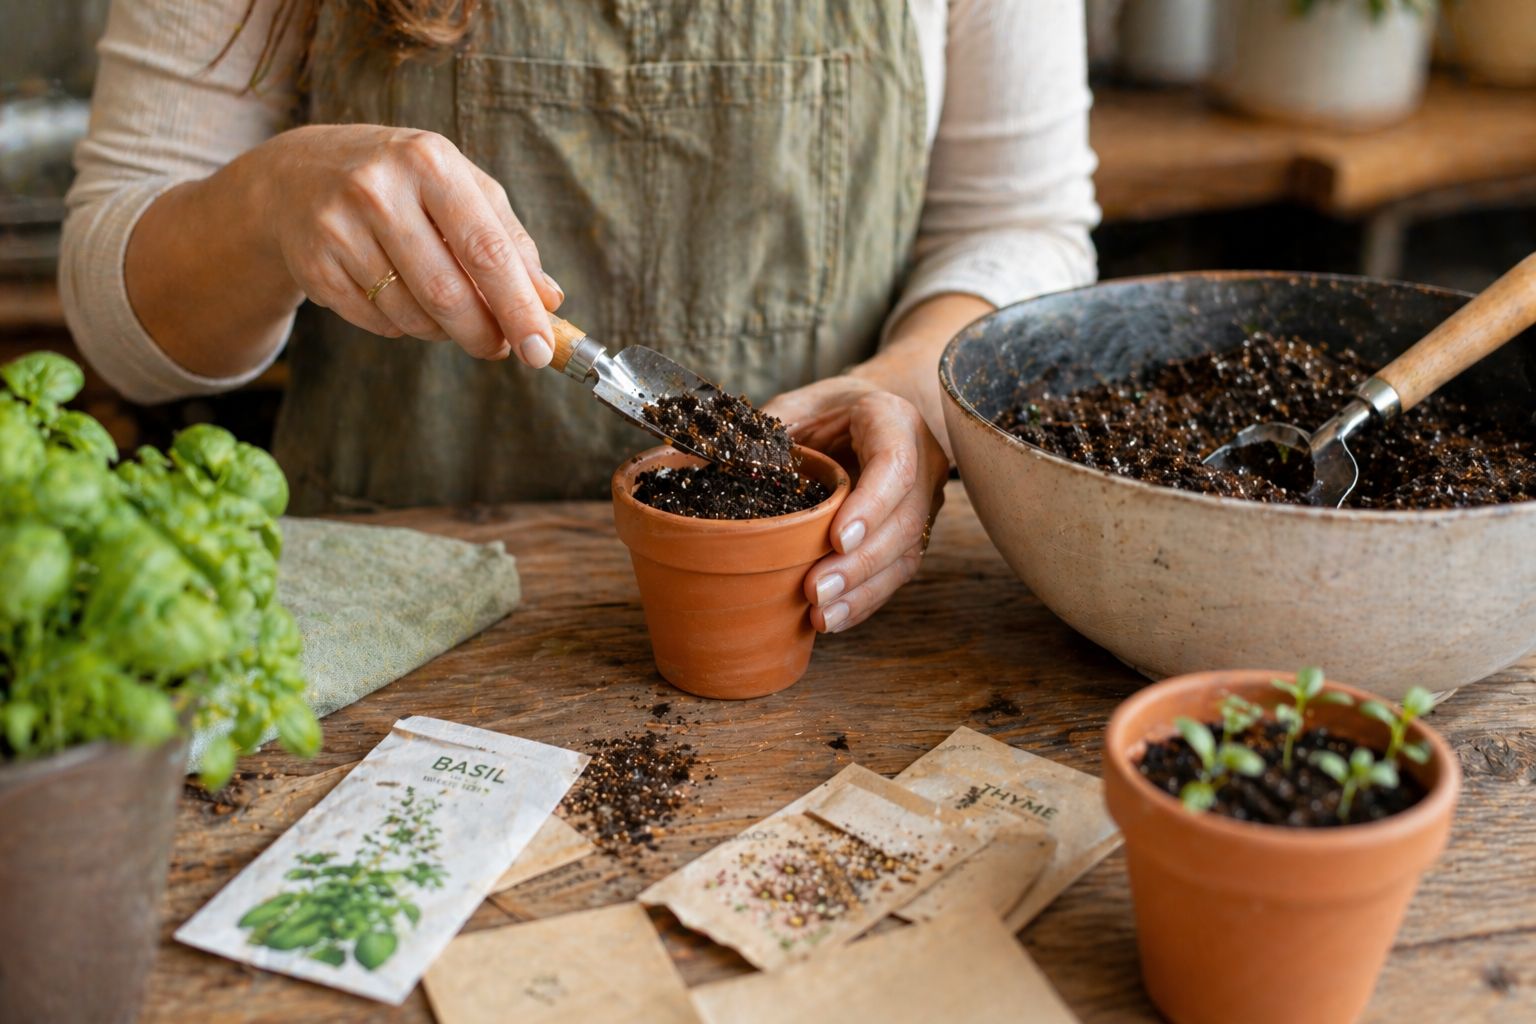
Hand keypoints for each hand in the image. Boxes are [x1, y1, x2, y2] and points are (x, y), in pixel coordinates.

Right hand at [248, 124, 562, 365]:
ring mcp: (338, 228)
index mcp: (429, 161)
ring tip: (446, 311)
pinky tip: (400, 298)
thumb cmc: (402, 182)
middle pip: (447, 292)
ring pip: (413, 316)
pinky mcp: (313, 266)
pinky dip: (404, 326)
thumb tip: (548, 298)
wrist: (297, 177)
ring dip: (443, 330)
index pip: (486, 249)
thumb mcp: (458, 186)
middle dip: (483, 333)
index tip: (541, 347)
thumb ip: (508, 238)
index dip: (518, 307)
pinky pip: (380, 323)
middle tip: (499, 347)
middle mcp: (378, 189)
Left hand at [763, 377, 948, 633]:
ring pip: (904, 554)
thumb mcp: (796, 406)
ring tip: (820, 615)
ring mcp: (922, 502)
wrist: (872, 415)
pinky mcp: (912, 535)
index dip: (871, 505)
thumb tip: (695, 464)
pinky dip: (863, 601)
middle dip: (859, 563)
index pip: (894, 465)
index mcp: (892, 420)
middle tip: (815, 590)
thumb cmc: (828, 411)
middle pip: (903, 520)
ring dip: (861, 591)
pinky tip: (831, 618)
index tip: (837, 538)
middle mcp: (921, 463)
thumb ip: (761, 434)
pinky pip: (895, 574)